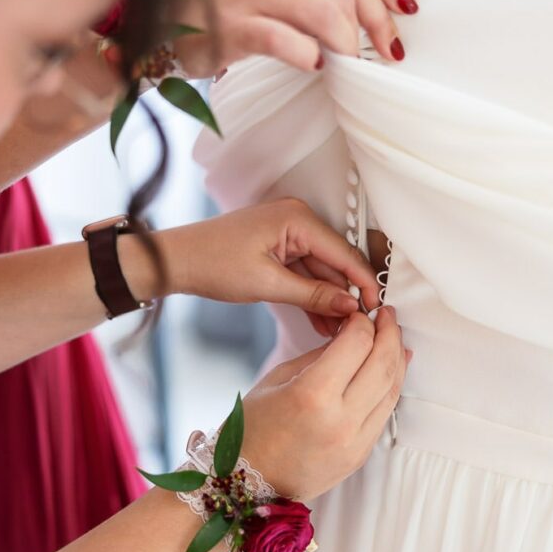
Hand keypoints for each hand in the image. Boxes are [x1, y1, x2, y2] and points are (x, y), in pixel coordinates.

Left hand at [155, 198, 379, 320]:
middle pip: (335, 263)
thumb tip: (349, 305)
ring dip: (328, 301)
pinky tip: (321, 322)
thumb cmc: (212, 262)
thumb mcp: (267, 284)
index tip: (377, 310)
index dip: (363, 283)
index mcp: (297, 218)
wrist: (176, 261)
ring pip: (321, 271)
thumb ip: (313, 295)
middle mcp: (297, 219)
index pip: (344, 253)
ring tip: (338, 333)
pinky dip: (311, 295)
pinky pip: (304, 273)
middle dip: (345, 296)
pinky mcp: (278, 247)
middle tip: (357, 329)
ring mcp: (288, 233)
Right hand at [171, 0, 405, 73]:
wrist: (155, 15)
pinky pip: (283, 38)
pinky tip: (314, 66)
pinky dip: (307, 54)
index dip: (382, 1)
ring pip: (323, 11)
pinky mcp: (232, 25)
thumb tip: (364, 16)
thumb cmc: (221, 7)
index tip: (397, 31)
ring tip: (349, 64)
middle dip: (374, 27)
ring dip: (346, 44)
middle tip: (385, 56)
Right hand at [242, 308, 410, 499]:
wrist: (247, 484)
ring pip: (392, 389)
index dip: (363, 322)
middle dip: (389, 333)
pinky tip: (392, 370)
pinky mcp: (360, 455)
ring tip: (394, 338)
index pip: (356, 344)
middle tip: (388, 316)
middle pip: (382, 363)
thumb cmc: (252, 428)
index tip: (360, 314)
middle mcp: (340, 419)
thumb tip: (350, 335)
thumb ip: (319, 355)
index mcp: (312, 394)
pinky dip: (392, 387)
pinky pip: (384, 413)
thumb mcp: (278, 379)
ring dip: (397, 358)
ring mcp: (354, 441)